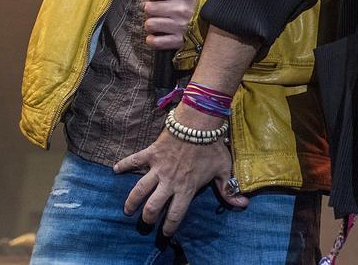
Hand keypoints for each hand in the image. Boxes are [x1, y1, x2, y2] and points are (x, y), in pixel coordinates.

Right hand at [114, 122, 246, 234]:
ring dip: (131, 201)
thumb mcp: (223, 169)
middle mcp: (169, 182)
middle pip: (153, 206)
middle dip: (147, 218)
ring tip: (127, 210)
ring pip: (139, 190)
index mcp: (186, 188)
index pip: (175, 214)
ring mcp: (158, 168)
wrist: (198, 124)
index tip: (166, 233)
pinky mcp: (151, 154)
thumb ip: (229, 189)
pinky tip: (115, 169)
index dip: (169, 227)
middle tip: (145, 221)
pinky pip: (134, 160)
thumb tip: (243, 205)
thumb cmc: (212, 147)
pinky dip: (123, 165)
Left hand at [144, 0, 197, 49]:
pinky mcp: (177, 41)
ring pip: (150, 24)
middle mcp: (179, 10)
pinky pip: (155, 41)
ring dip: (152, 26)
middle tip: (158, 12)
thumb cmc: (199, 9)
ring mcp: (178, 26)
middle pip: (149, 8)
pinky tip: (158, 36)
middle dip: (151, 10)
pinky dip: (153, 40)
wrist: (218, 25)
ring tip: (159, 25)